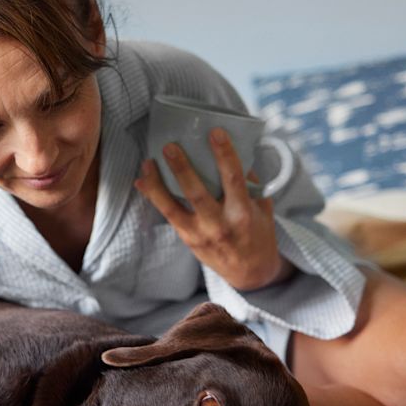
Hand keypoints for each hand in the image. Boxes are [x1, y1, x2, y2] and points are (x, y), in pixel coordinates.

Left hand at [134, 128, 291, 290]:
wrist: (251, 274)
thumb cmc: (258, 234)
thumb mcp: (263, 209)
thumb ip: (250, 184)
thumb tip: (234, 154)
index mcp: (243, 213)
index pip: (233, 180)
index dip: (224, 155)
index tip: (215, 132)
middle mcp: (220, 224)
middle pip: (197, 194)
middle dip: (182, 169)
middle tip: (170, 146)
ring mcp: (200, 234)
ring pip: (173, 208)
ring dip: (158, 184)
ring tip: (148, 162)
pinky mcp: (187, 239)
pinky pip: (167, 216)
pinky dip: (153, 197)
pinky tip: (142, 181)